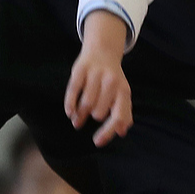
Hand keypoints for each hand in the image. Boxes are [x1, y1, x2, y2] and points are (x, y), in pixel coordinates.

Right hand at [65, 10, 132, 146]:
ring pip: (86, 104)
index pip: (118, 117)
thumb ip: (124, 113)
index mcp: (123, 91)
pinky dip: (70, 105)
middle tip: (89, 117)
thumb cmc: (113, 79)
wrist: (103, 51)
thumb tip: (121, 132)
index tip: (96, 142)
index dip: (108, 132)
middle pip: (98, 112)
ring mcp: (96, 75)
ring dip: (80, 115)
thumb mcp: (122, 94)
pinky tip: (70, 113)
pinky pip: (73, 91)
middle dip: (93, 117)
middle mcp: (112, 82)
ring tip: (77, 120)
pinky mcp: (81, 69)